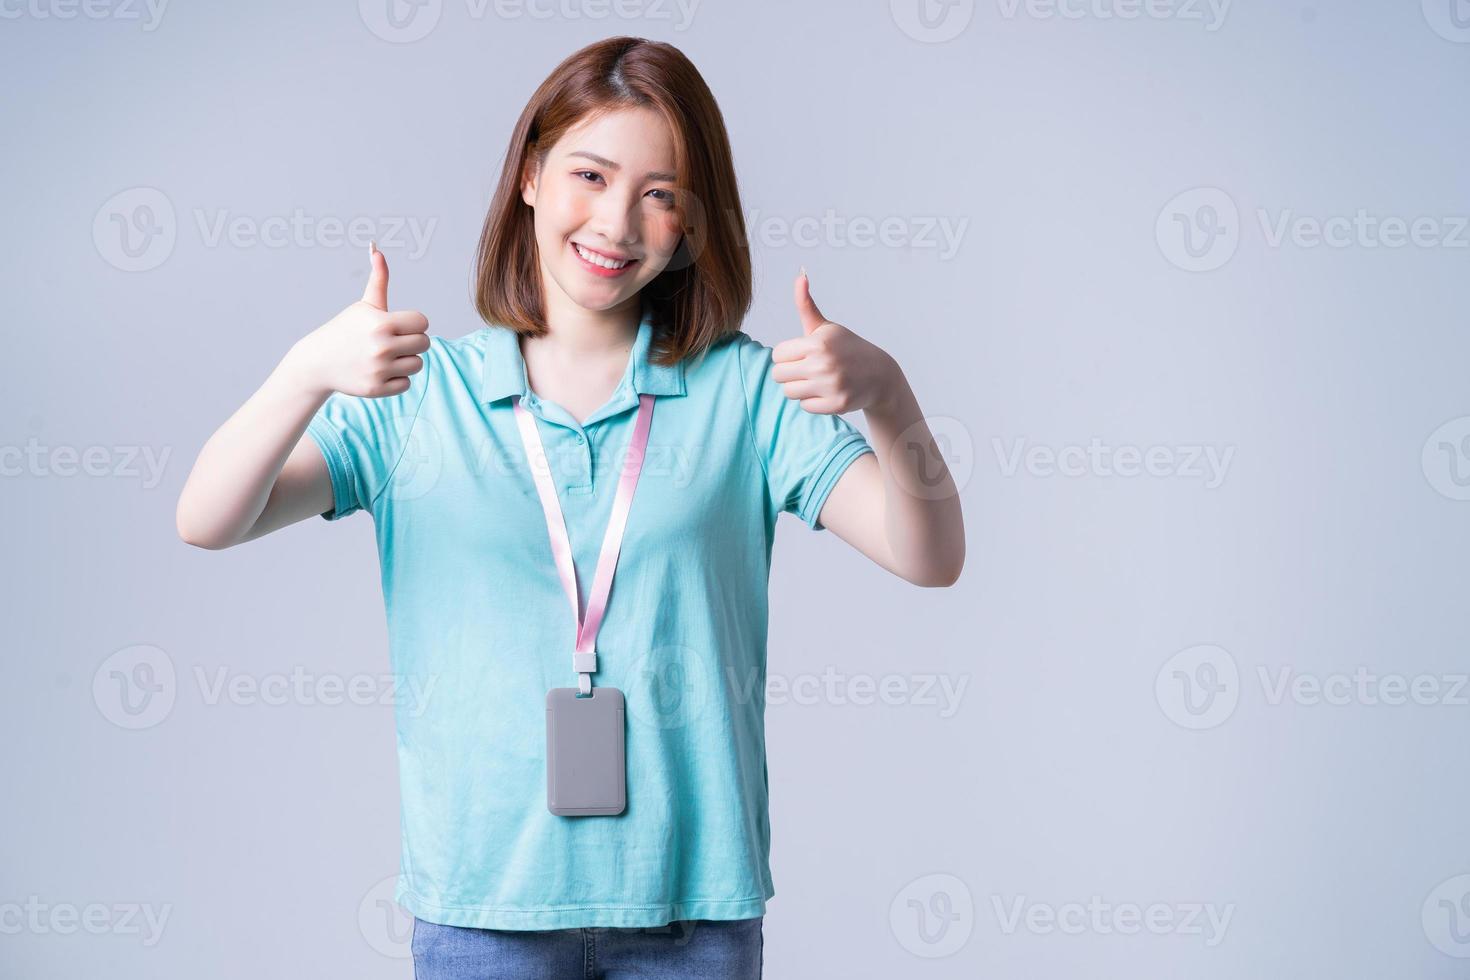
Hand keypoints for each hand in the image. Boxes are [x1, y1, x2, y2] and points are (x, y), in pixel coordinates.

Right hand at [287, 242, 430, 397]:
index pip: (423, 322)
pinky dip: (397, 378)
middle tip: (394, 341)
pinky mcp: (377, 389)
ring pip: (417, 364)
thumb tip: (377, 249)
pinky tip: (380, 370)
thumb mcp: (363, 305)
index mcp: (382, 323)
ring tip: (385, 356)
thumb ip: (378, 280)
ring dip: (405, 360)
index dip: (413, 323)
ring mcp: (379, 369)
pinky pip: (406, 383)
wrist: (318, 362)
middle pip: (425, 344)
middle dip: (412, 341)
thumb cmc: (345, 329)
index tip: (399, 325)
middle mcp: (382, 347)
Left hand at [771, 268, 898, 414]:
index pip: (777, 356)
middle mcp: (823, 364)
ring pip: (789, 393)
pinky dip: (812, 401)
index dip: (787, 356)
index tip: (801, 355)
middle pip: (779, 376)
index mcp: (818, 343)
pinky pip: (804, 406)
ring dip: (799, 388)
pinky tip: (826, 392)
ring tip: (815, 380)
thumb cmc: (847, 348)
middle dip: (789, 373)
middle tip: (806, 370)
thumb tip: (800, 275)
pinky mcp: (836, 405)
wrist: (879, 375)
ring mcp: (831, 386)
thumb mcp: (826, 327)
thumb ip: (806, 305)